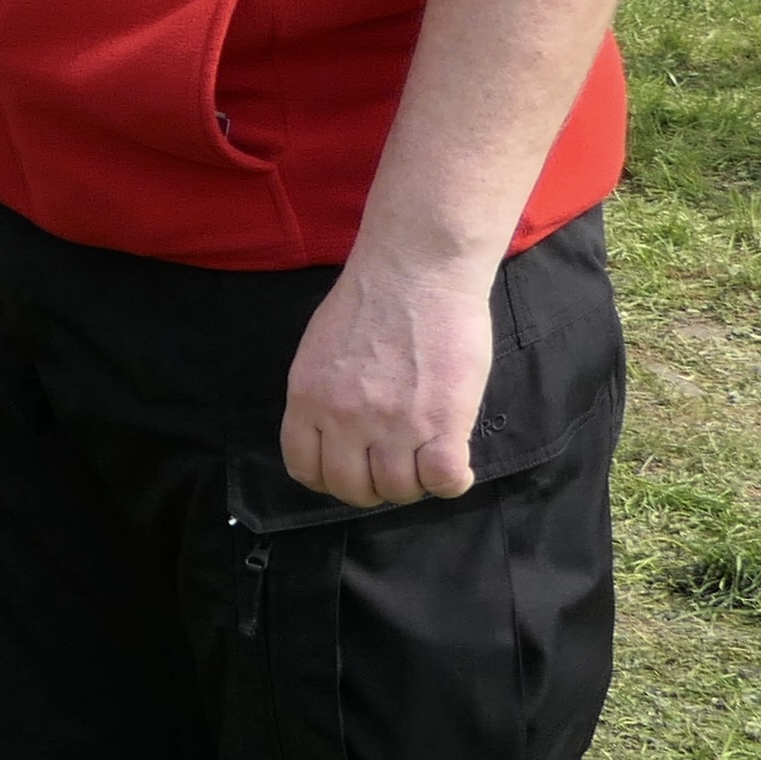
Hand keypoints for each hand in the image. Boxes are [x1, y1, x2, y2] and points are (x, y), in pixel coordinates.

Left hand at [279, 244, 492, 506]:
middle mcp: (344, 418)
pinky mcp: (442, 420)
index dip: (331, 478)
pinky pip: (442, 479)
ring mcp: (393, 423)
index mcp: (307, 399)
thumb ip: (323, 396)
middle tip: (394, 465)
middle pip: (352, 488)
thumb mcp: (320, 351)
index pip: (305, 469)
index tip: (353, 468)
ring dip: (414, 483)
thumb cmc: (370, 301)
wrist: (415, 270)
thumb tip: (334, 434)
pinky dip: (450, 482)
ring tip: (425, 458)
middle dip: (373, 487)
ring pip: (399, 489)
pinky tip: (455, 465)